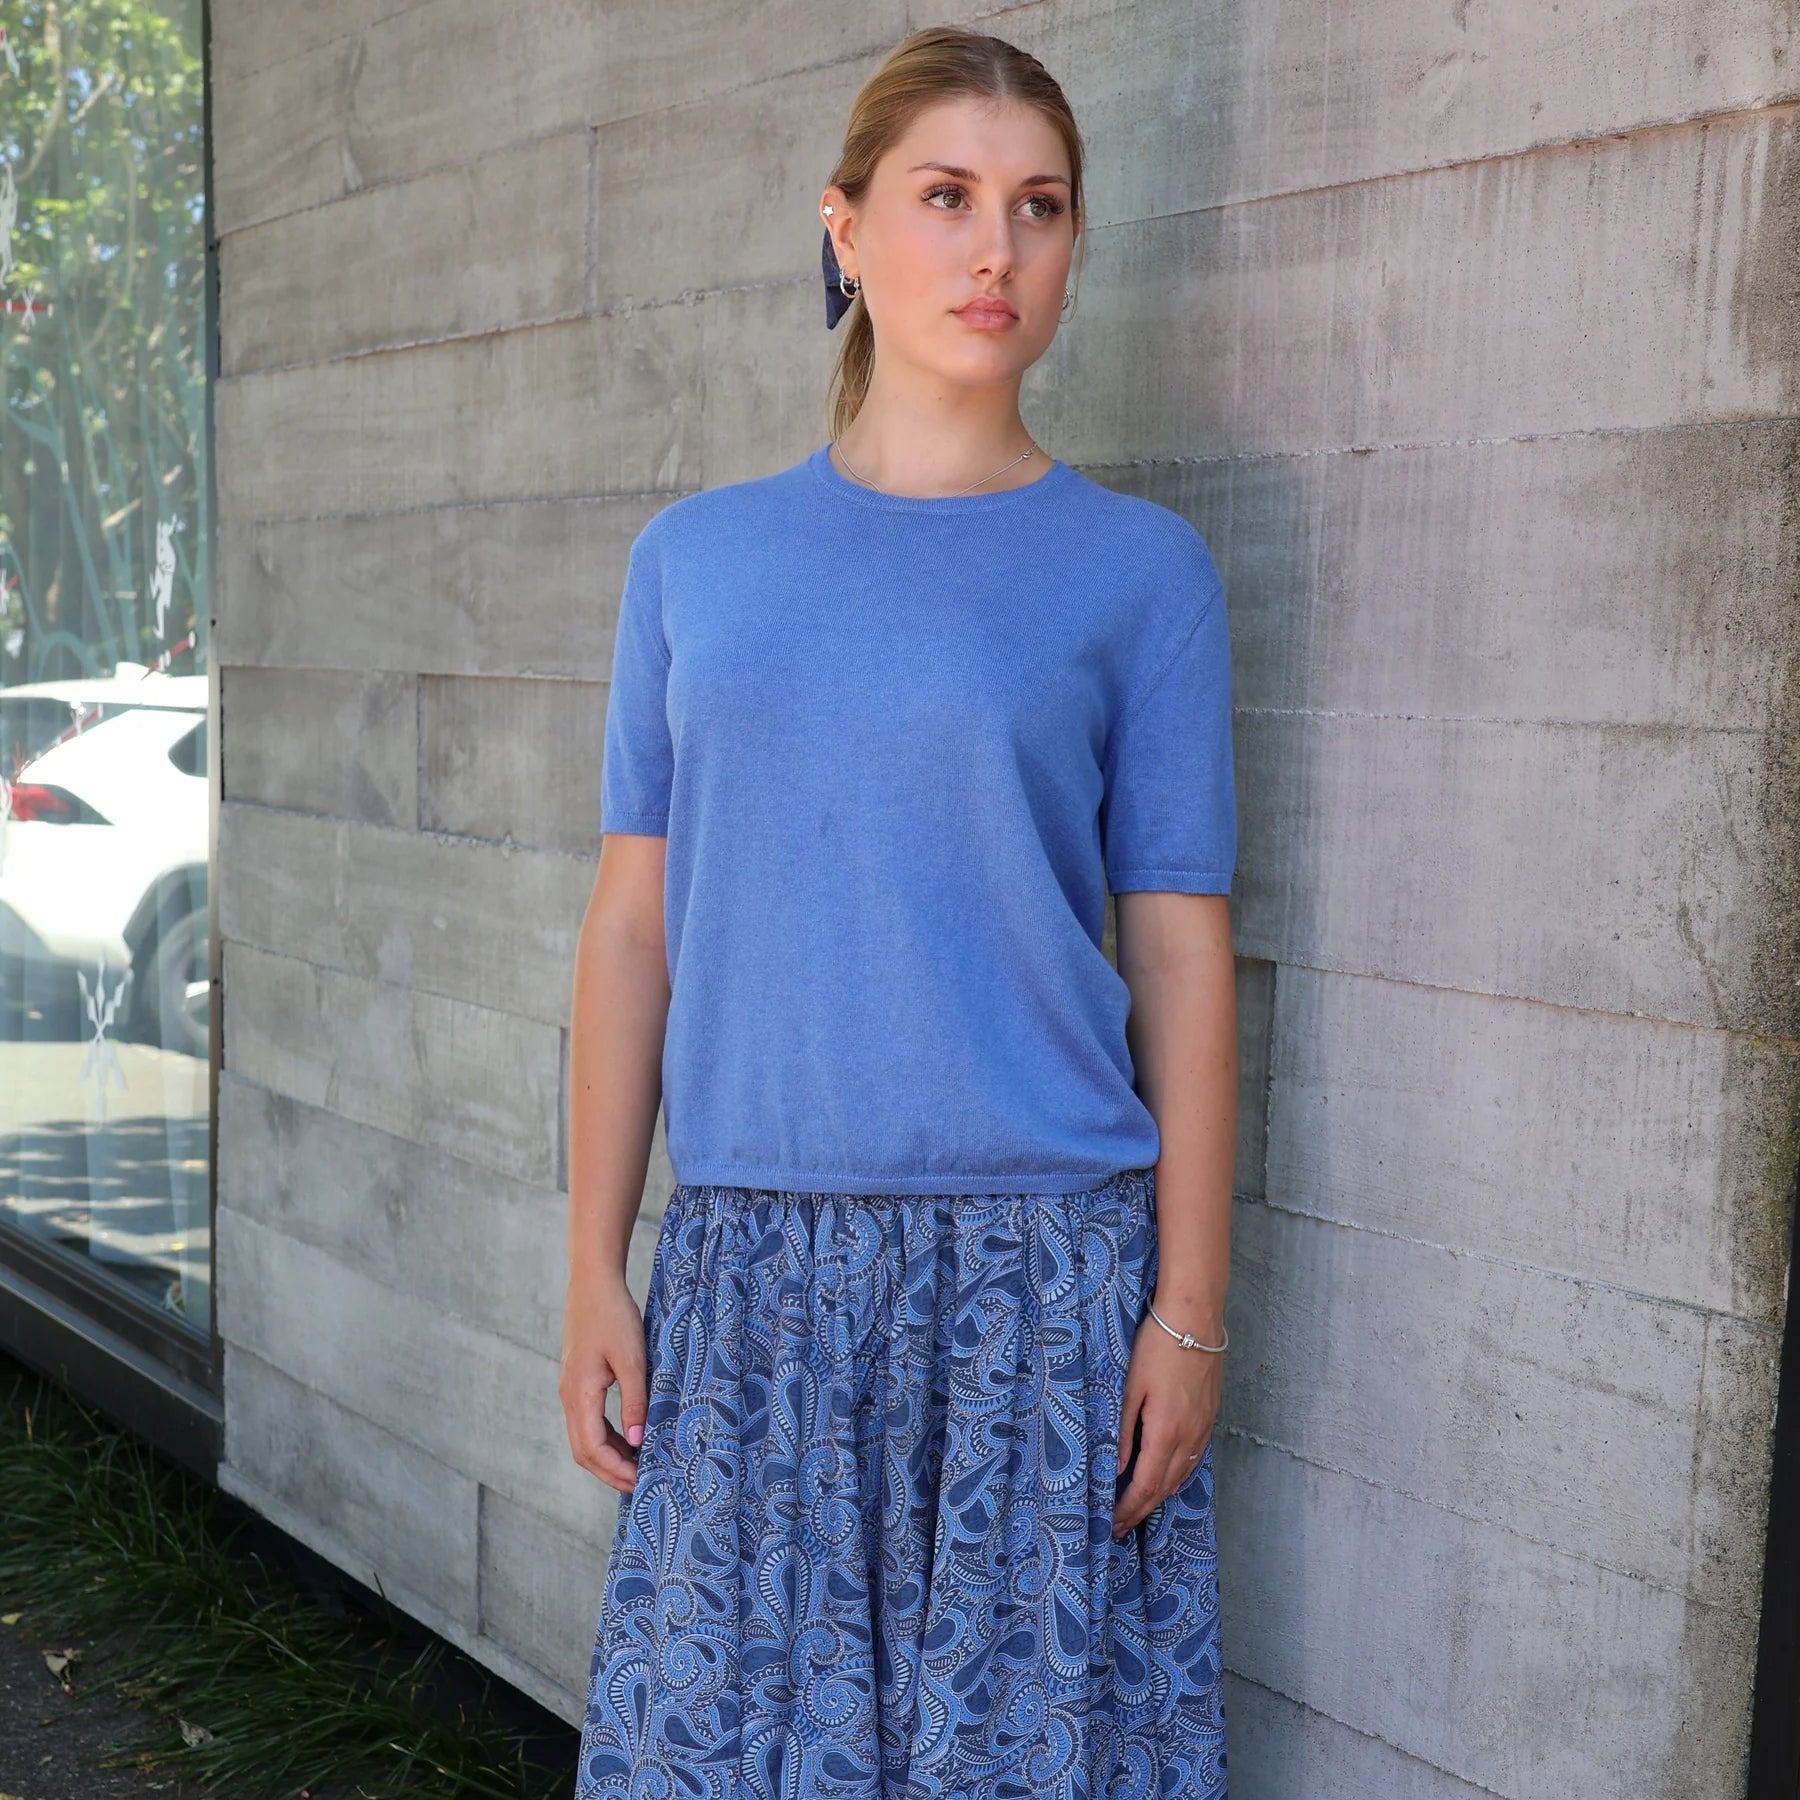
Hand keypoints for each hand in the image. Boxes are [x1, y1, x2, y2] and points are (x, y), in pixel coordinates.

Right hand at [559, 1272, 648, 1495]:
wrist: (593, 1285)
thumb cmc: (614, 1316)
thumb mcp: (632, 1359)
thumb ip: (635, 1402)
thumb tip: (638, 1442)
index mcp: (579, 1394)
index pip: (592, 1449)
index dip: (616, 1470)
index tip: (643, 1480)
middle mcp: (569, 1397)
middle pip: (584, 1452)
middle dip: (611, 1472)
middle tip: (642, 1483)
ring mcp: (570, 1390)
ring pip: (584, 1439)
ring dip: (609, 1457)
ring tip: (638, 1465)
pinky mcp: (577, 1382)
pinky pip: (588, 1422)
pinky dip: (607, 1438)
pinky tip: (629, 1439)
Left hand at [1110, 1307, 1220, 1537]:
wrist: (1194, 1318)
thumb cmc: (1155, 1347)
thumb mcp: (1130, 1387)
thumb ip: (1124, 1431)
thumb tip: (1117, 1468)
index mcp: (1166, 1431)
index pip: (1146, 1485)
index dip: (1129, 1508)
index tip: (1113, 1524)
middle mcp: (1189, 1436)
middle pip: (1165, 1487)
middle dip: (1142, 1509)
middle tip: (1121, 1526)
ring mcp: (1203, 1427)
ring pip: (1182, 1475)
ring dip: (1160, 1495)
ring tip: (1140, 1508)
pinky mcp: (1209, 1415)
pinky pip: (1194, 1458)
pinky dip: (1177, 1475)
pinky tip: (1167, 1478)